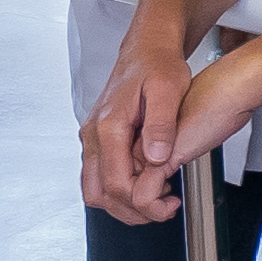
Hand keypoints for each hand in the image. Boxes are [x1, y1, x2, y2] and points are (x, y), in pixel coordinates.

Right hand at [81, 46, 204, 224]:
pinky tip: (147, 184)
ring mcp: (93, 139)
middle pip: (99, 193)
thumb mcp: (169, 89)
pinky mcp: (98, 140)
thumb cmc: (158, 65)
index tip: (168, 204)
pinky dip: (119, 189)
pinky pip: (99, 176)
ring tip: (158, 201)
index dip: (142, 202)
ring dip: (123, 204)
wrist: (146, 50)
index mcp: (109, 126)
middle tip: (163, 210)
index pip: (116, 182)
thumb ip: (161, 124)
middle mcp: (93, 136)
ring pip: (95, 189)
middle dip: (130, 210)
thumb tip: (156, 158)